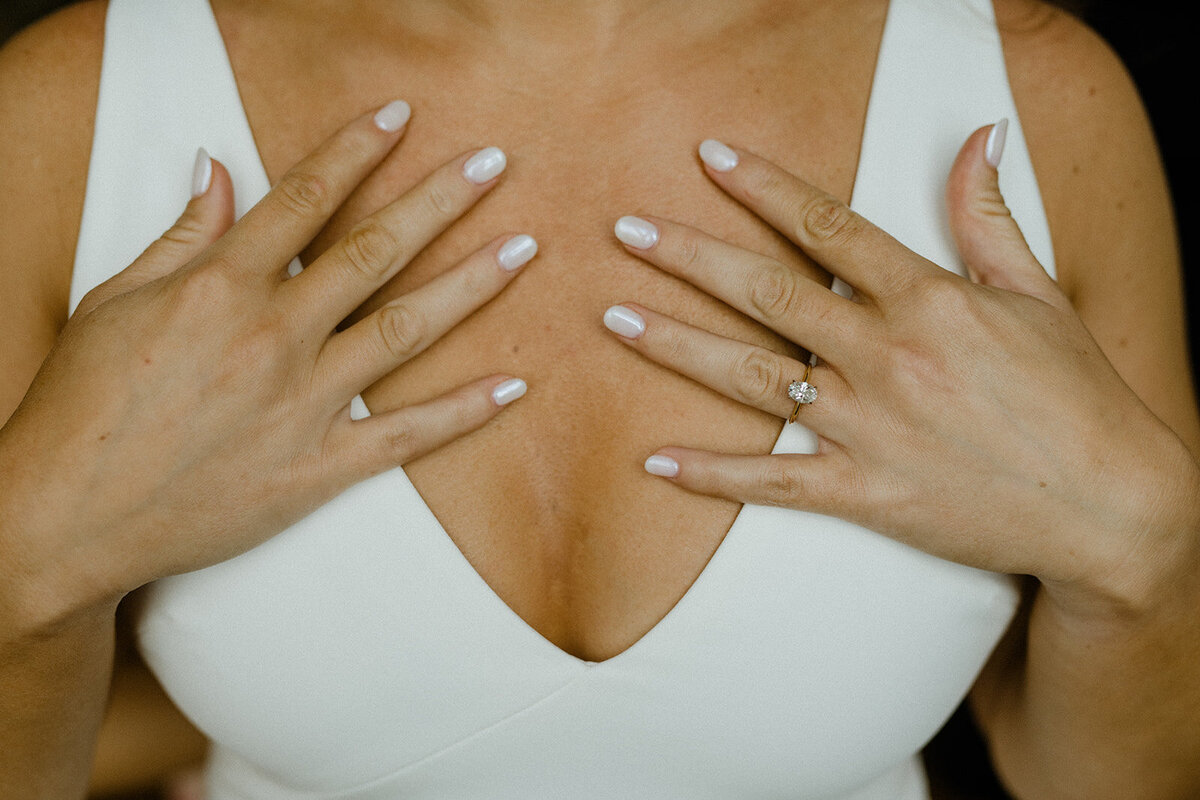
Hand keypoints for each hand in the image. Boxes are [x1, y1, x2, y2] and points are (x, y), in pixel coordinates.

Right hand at [0, 102, 534, 623]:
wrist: (68, 514)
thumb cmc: (84, 403)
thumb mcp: (115, 300)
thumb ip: (181, 235)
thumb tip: (218, 168)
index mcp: (221, 286)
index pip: (305, 198)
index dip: (357, 150)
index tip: (400, 116)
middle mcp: (274, 336)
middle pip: (374, 251)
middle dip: (439, 200)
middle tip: (494, 164)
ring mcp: (302, 404)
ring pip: (406, 330)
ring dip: (471, 284)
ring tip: (524, 247)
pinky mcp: (318, 468)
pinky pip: (406, 436)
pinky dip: (464, 412)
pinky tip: (514, 384)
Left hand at [603, 126, 1197, 608]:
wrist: (1108, 504)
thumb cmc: (1076, 395)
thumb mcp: (1040, 293)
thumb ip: (988, 216)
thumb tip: (977, 136)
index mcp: (928, 299)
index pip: (828, 226)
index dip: (763, 186)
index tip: (709, 157)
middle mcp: (886, 356)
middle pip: (767, 292)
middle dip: (689, 255)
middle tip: (625, 229)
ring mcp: (868, 426)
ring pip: (751, 377)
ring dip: (675, 345)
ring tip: (613, 317)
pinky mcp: (863, 492)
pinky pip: (772, 482)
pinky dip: (712, 473)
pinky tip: (655, 460)